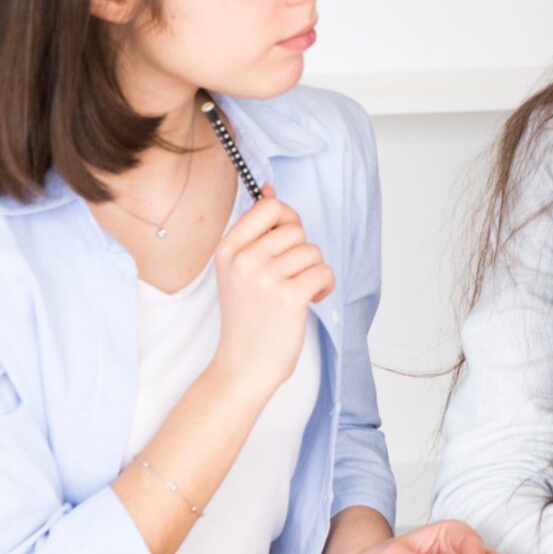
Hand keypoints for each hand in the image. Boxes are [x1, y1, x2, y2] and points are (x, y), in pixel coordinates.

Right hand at [208, 195, 333, 400]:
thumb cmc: (248, 316)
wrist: (244, 364)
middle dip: (302, 252)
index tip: (286, 241)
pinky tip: (309, 300)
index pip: (269, 206)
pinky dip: (325, 286)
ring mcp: (264, 278)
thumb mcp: (239, 269)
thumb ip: (256, 231)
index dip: (287, 219)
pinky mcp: (289, 296)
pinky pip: (324, 271)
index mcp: (228, 249)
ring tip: (297, 292)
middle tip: (289, 277)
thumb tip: (270, 189)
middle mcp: (243, 259)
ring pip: (313, 251)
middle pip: (296, 229)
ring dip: (314, 271)